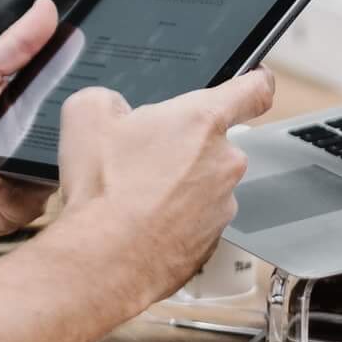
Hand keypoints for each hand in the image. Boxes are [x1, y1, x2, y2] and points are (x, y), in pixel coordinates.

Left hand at [0, 0, 61, 256]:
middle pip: (71, 128)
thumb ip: (13, 45)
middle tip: (28, 116)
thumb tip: (47, 8)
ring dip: (20, 156)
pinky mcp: (20, 209)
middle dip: (54, 121)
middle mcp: (34, 140)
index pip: (67, 88)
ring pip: (57, 166)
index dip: (79, 79)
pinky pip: (30, 197)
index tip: (87, 66)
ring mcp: (30, 175)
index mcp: (25, 104)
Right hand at [53, 69, 275, 312]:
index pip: (254, 89)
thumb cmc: (104, 190)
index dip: (256, 80)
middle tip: (143, 157)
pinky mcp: (213, 241)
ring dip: (178, 186)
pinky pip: (196, 220)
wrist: (105, 260)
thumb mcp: (85, 116)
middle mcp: (224, 161)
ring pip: (204, 184)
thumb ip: (107, 98)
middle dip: (183, 146)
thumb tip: (111, 108)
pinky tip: (140, 222)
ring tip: (134, 196)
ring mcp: (222, 205)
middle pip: (214, 142)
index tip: (256, 82)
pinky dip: (174, 220)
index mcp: (202, 121)